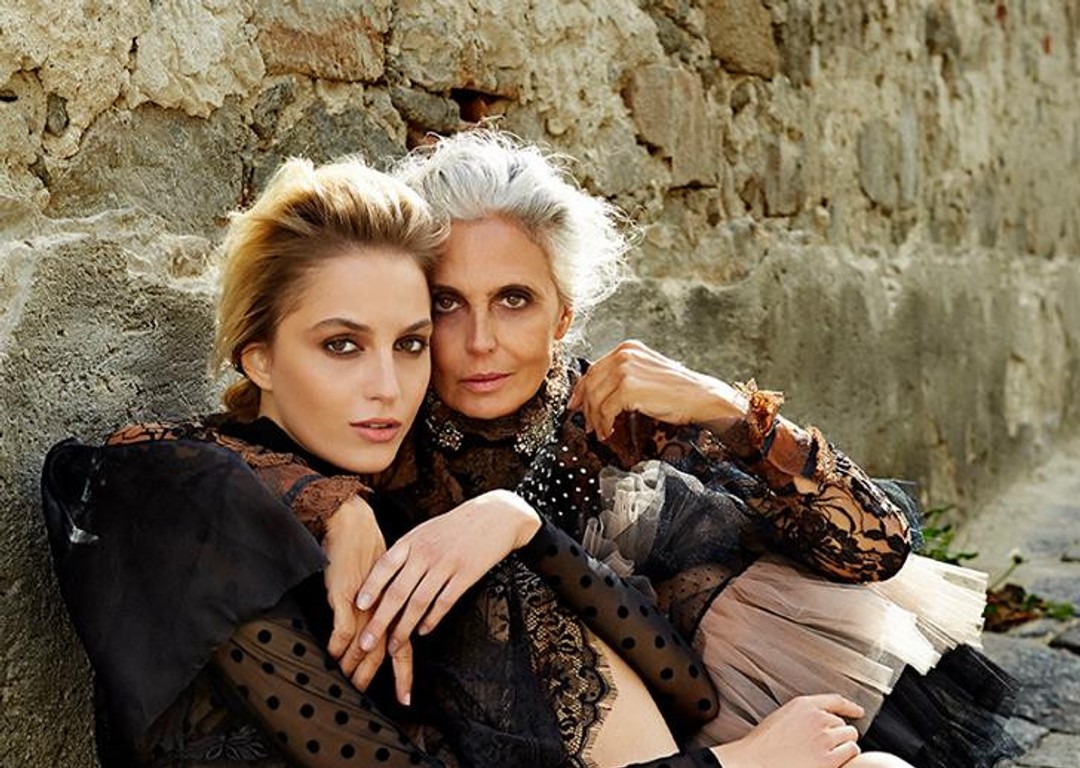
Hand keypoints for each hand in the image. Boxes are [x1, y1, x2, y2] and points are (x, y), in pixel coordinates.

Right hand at [322, 496, 411, 702]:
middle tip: (389, 700)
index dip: (405, 673)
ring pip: (364, 646)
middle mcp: (382, 609)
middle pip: (387, 652)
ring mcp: (364, 604)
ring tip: (350, 687)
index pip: (402, 646)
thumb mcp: (380, 584)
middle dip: (388, 678)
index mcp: (393, 608)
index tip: (406, 697)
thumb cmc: (366, 552)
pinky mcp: (345, 596)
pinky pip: (342, 628)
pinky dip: (337, 646)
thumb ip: (381, 609)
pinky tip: (331, 658)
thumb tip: (378, 632)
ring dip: (356, 669)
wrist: (353, 525)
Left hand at [355, 490, 540, 655]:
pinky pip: (444, 602)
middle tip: (367, 642)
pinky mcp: (466, 575)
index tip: (358, 607)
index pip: (385, 565)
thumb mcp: (425, 530)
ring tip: (395, 646)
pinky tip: (423, 631)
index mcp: (413, 539)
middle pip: (398, 591)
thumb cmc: (456, 525)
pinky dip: (432, 619)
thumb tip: (380, 578)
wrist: (495, 515)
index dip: (370, 587)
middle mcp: (426, 552)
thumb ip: (405, 551)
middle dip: (380, 621)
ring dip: (404, 628)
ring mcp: (446, 564)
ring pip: (419, 602)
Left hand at [568, 340, 744, 438]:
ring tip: (601, 431)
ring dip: (595, 419)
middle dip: (586, 407)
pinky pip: (605, 410)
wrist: (700, 397)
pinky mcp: (629, 388)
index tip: (576, 405)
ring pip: (595, 398)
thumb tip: (597, 395)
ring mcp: (625, 370)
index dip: (582, 390)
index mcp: (627, 349)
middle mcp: (624, 355)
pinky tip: (609, 432)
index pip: (594, 369)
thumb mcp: (646, 374)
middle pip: (590, 383)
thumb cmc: (677, 390)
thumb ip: (622, 377)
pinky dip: (604, 424)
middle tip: (588, 424)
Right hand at [711, 694, 863, 767]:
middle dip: (839, 734)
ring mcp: (823, 739)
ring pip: (851, 738)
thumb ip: (805, 715)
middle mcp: (816, 719)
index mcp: (803, 705)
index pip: (835, 701)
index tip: (858, 711)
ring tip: (829, 754)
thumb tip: (826, 721)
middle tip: (827, 745)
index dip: (849, 707)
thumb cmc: (763, 744)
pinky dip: (847, 757)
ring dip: (844, 746)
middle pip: (844, 723)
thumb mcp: (783, 716)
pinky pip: (851, 752)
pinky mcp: (828, 760)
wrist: (755, 761)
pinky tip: (834, 761)